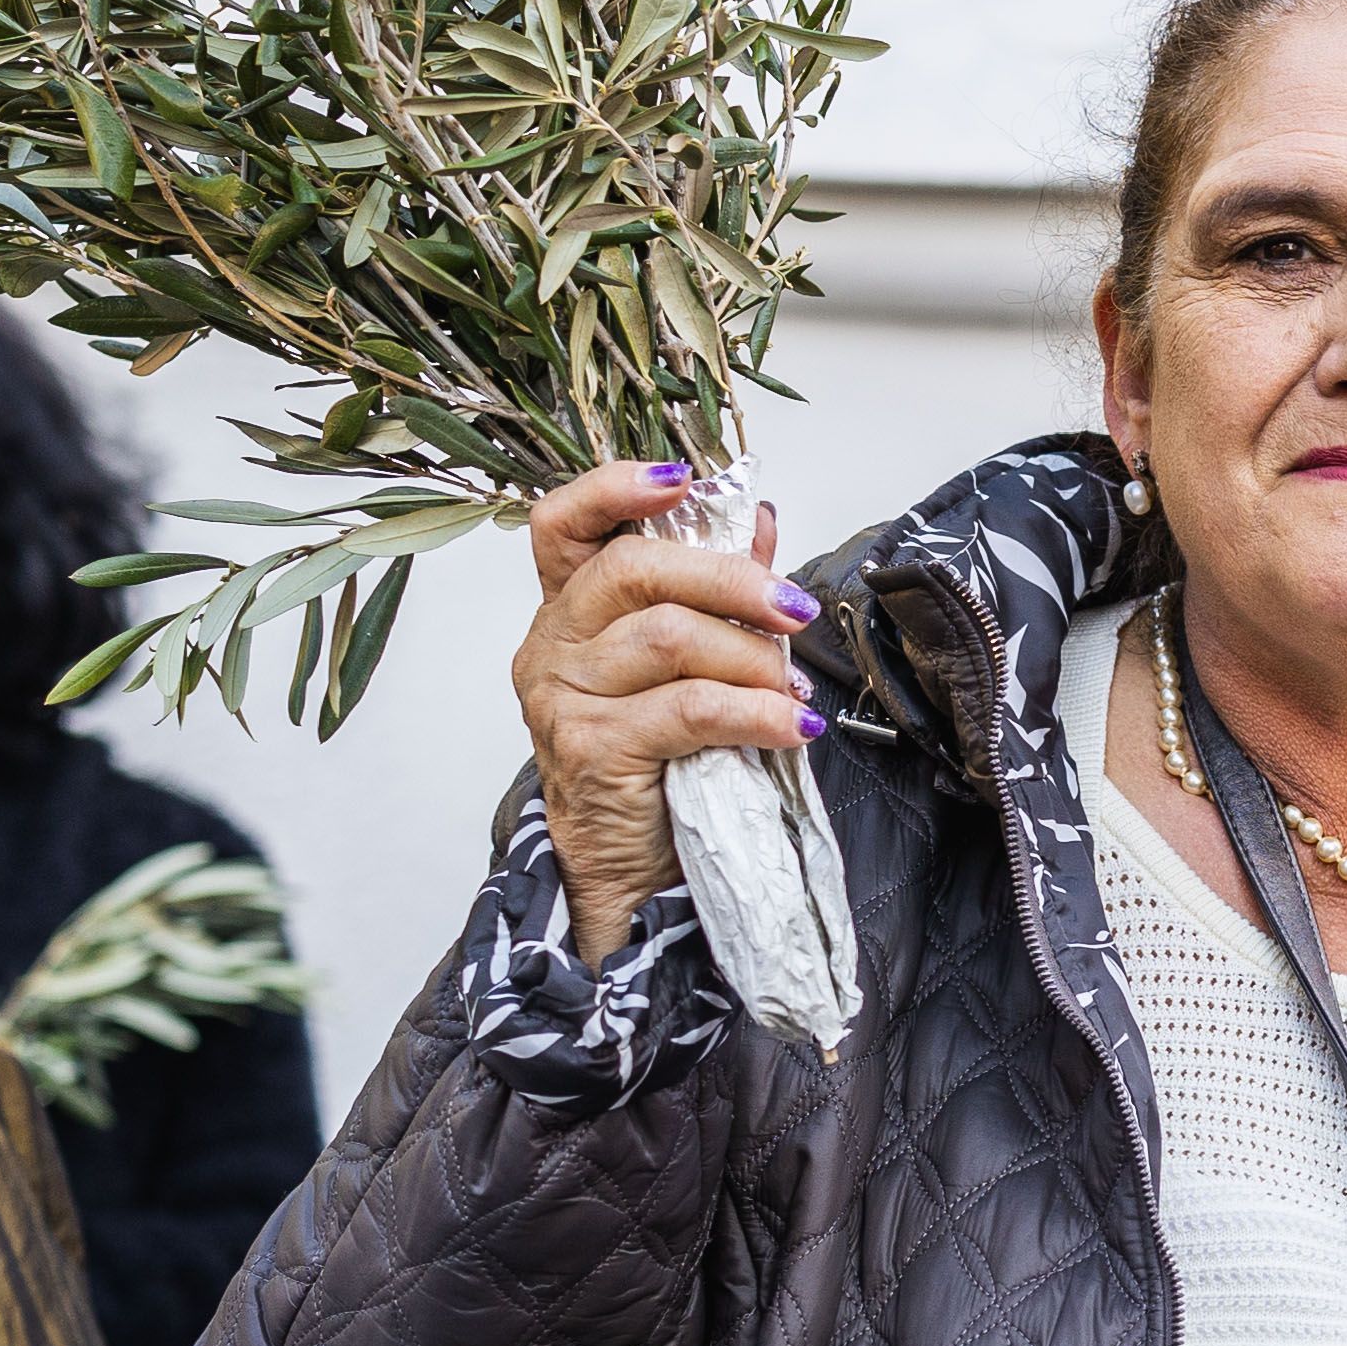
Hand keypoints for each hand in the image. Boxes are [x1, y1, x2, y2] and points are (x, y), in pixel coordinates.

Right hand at [512, 464, 810, 961]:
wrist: (632, 866)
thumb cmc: (662, 757)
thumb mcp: (692, 665)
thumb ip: (716, 590)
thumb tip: (758, 516)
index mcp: (569, 607)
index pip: (563, 523)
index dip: (615, 488)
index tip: (682, 479)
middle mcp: (552, 642)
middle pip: (634, 569)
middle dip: (730, 580)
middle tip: (794, 610)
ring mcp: (562, 694)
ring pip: (668, 637)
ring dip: (752, 660)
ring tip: (793, 691)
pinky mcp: (589, 746)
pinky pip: (687, 708)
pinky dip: (753, 712)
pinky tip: (792, 726)